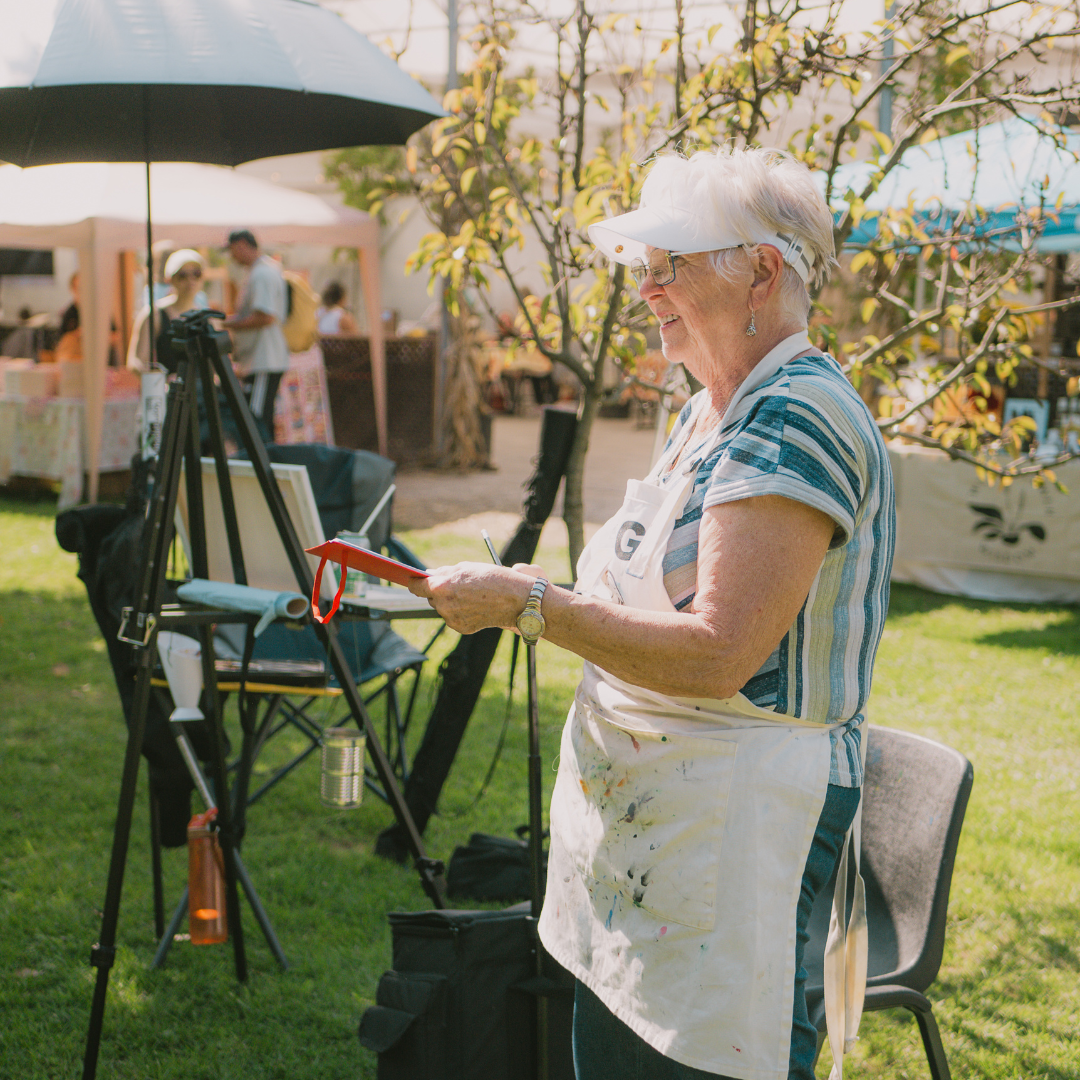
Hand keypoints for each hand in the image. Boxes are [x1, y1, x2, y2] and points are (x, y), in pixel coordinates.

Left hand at [407, 562, 533, 634]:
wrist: (515, 600)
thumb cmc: (493, 579)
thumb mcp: (466, 568)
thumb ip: (444, 572)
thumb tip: (429, 575)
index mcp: (441, 587)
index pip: (416, 586)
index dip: (414, 581)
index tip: (413, 579)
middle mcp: (443, 605)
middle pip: (430, 597)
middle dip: (438, 591)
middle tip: (456, 585)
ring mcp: (451, 619)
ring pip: (442, 608)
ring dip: (450, 601)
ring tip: (470, 594)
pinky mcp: (461, 628)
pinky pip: (453, 617)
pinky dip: (460, 612)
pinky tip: (475, 605)